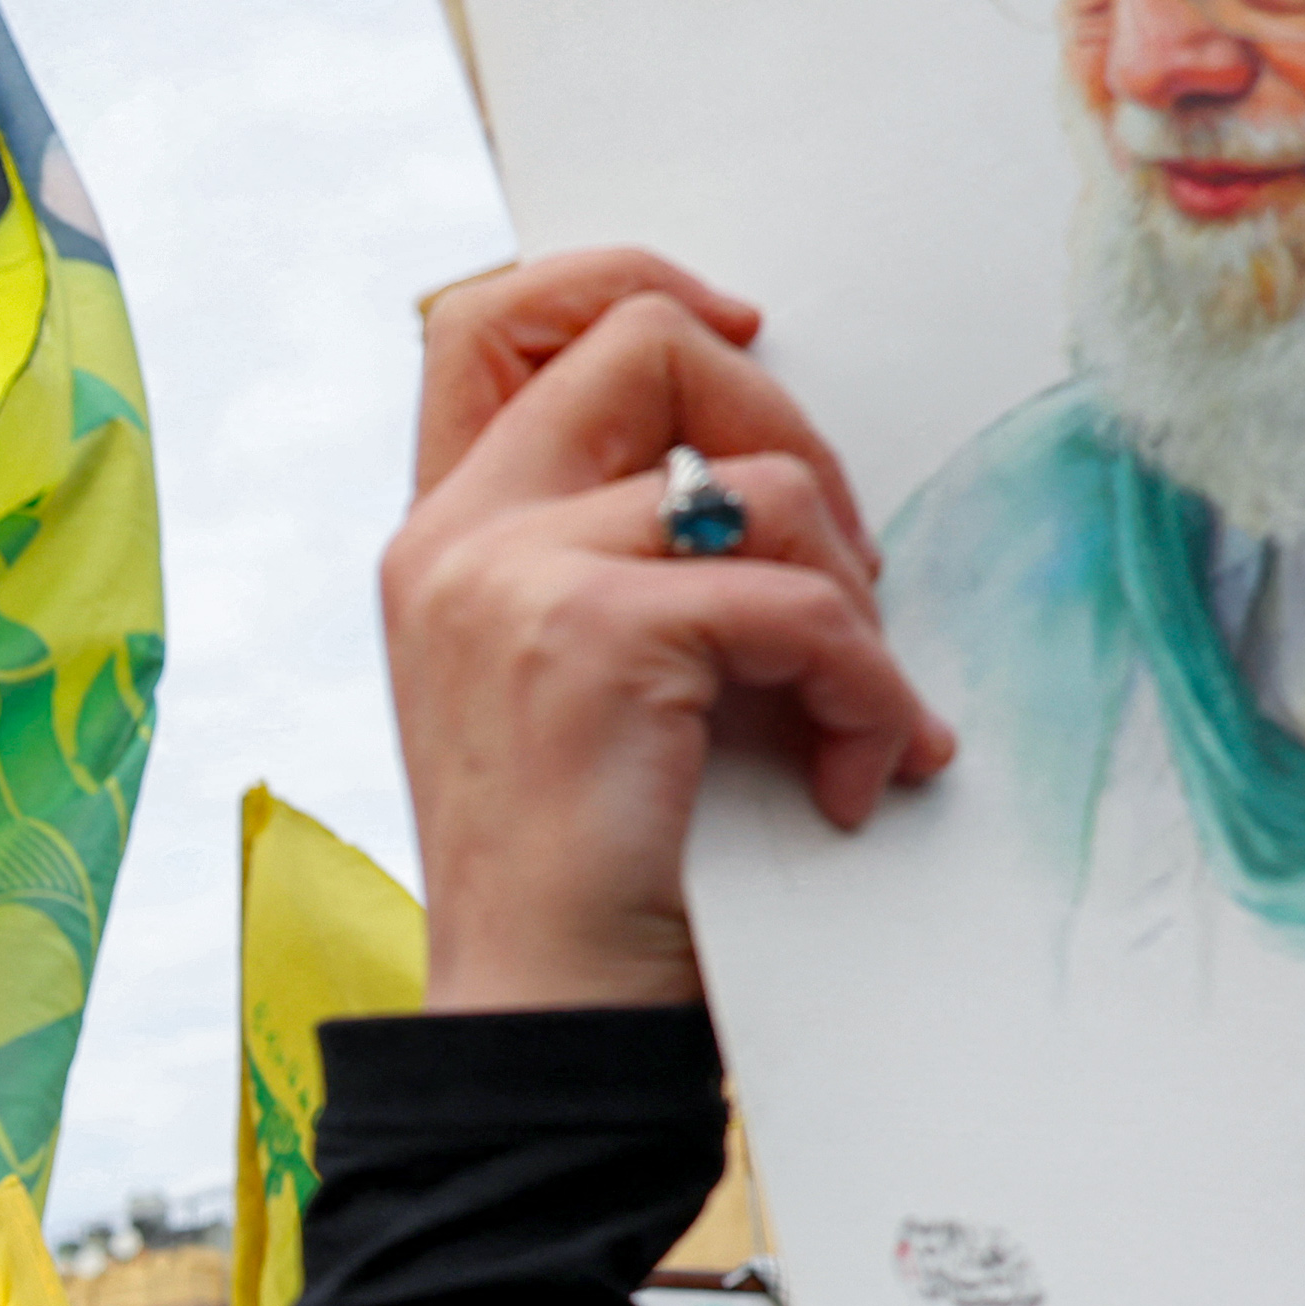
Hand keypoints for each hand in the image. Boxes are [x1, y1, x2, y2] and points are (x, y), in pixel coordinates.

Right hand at [381, 253, 949, 1011]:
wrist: (534, 1024)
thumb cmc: (576, 878)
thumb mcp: (557, 686)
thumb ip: (608, 562)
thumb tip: (763, 474)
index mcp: (437, 537)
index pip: (492, 315)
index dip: (627, 281)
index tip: (742, 341)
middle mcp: (455, 537)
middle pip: (645, 341)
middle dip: (790, 432)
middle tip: (843, 563)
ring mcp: (512, 577)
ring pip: (754, 479)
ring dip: (850, 591)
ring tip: (851, 702)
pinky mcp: (594, 637)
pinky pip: (800, 603)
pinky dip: (867, 689)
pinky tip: (858, 770)